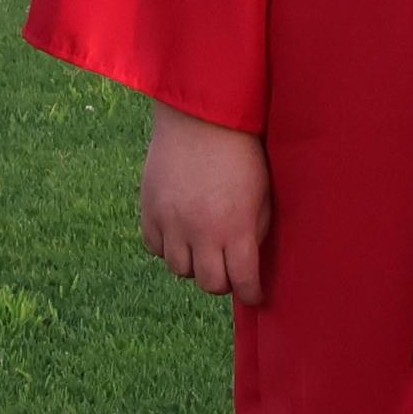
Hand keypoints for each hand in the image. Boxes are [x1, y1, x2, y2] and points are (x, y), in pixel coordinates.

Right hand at [139, 101, 271, 304]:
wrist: (201, 117)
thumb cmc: (243, 149)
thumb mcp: (263, 189)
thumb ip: (258, 226)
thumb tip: (251, 256)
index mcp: (235, 228)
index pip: (242, 279)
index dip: (251, 293)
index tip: (255, 296)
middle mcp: (200, 233)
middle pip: (209, 284)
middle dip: (223, 282)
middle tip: (230, 271)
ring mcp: (171, 224)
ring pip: (180, 270)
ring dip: (195, 264)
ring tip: (206, 247)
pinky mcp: (149, 212)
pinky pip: (156, 248)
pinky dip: (169, 246)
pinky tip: (182, 232)